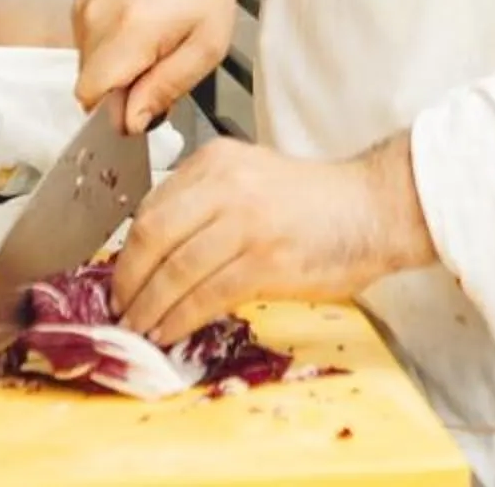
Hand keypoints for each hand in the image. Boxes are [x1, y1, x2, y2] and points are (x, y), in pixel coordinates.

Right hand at [72, 0, 247, 130]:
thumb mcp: (207, 43)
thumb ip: (166, 88)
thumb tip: (131, 122)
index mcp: (127, 31)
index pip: (92, 100)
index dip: (117, 115)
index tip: (146, 106)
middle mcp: (94, 18)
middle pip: (90, 85)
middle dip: (121, 92)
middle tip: (162, 68)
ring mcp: (83, 6)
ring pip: (89, 64)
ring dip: (118, 67)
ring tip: (157, 40)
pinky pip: (89, 41)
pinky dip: (112, 45)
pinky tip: (143, 24)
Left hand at [109, 137, 436, 345]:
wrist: (373, 208)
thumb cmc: (316, 203)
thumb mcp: (251, 180)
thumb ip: (205, 204)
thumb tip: (155, 255)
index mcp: (217, 161)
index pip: (149, 206)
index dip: (126, 251)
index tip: (121, 279)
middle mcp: (226, 185)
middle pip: (151, 235)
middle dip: (128, 280)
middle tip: (121, 309)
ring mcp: (246, 222)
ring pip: (174, 270)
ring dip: (150, 307)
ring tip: (141, 328)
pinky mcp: (266, 260)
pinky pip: (206, 296)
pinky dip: (180, 319)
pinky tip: (170, 331)